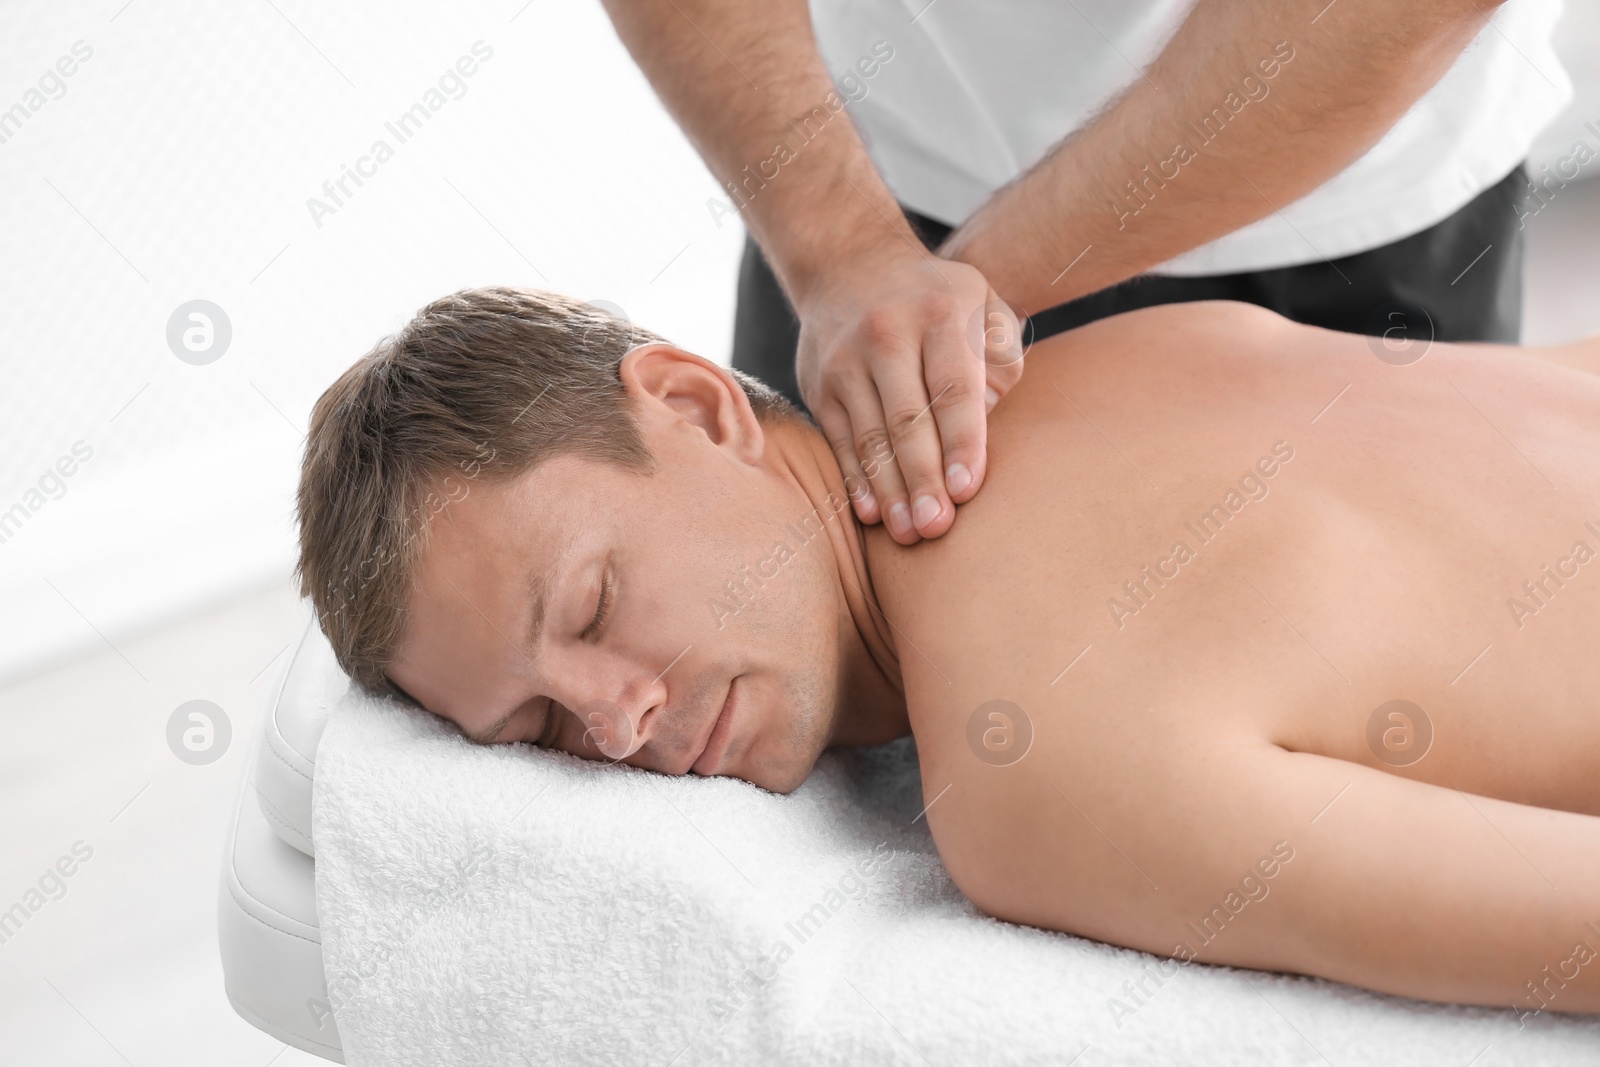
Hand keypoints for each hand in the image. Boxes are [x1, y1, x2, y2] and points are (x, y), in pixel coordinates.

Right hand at [793, 246, 1024, 544]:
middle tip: (937, 528)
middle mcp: (887, 334)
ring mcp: (845, 360)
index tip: (967, 489)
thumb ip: (1001, 359)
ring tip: (909, 535)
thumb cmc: (937, 301)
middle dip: (923, 479)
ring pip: (870, 437)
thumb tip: (991, 420)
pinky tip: (873, 514)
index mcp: (939, 313)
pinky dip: (856, 480)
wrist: (850, 263)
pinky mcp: (819, 384)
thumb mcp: (984, 305)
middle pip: (907, 419)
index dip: (961, 442)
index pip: (953, 387)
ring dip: (890, 491)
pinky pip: (840, 441)